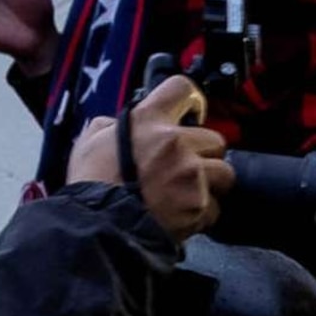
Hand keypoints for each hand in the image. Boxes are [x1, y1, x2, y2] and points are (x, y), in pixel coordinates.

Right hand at [70, 73, 232, 240]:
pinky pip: (214, 208)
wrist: (98, 226)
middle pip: (215, 139)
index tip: (191, 114)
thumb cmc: (91, 184)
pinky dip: (202, 214)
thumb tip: (119, 126)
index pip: (182, 88)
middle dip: (205, 154)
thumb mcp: (91, 140)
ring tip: (189, 194)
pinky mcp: (199, 205)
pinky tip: (183, 217)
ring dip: (211, 184)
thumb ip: (112, 126)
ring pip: (225, 173)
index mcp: (149, 119)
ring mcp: (191, 174)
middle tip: (187, 168)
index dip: (190, 101)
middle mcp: (176, 142)